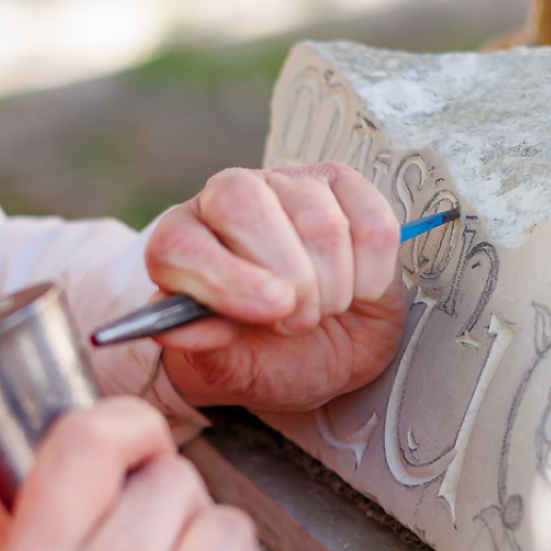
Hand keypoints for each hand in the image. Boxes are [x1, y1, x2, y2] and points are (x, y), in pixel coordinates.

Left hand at [144, 162, 406, 410]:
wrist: (326, 351)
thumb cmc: (269, 355)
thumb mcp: (231, 365)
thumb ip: (201, 346)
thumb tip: (178, 328)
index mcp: (183, 241)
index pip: (180, 240)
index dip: (223, 278)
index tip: (267, 312)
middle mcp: (229, 199)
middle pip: (243, 203)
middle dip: (285, 277)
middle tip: (296, 321)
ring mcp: (289, 185)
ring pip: (318, 220)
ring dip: (332, 286)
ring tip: (324, 310)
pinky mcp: (345, 186)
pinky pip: (373, 223)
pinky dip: (373, 273)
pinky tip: (359, 291)